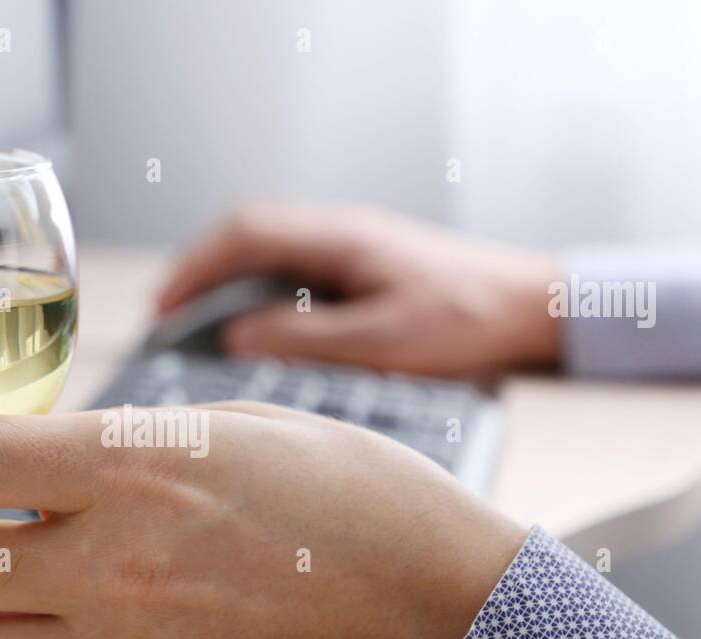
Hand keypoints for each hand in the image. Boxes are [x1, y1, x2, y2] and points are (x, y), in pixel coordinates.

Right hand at [157, 203, 560, 376]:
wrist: (535, 308)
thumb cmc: (471, 323)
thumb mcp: (384, 343)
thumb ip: (307, 341)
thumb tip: (237, 340)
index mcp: (341, 239)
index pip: (246, 235)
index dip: (196, 269)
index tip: (165, 308)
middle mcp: (343, 232)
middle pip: (249, 234)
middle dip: (201, 272)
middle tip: (169, 317)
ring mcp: (355, 246)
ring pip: (272, 250)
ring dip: (229, 281)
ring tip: (201, 324)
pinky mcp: (367, 266)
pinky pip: (297, 268)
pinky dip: (261, 290)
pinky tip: (258, 326)